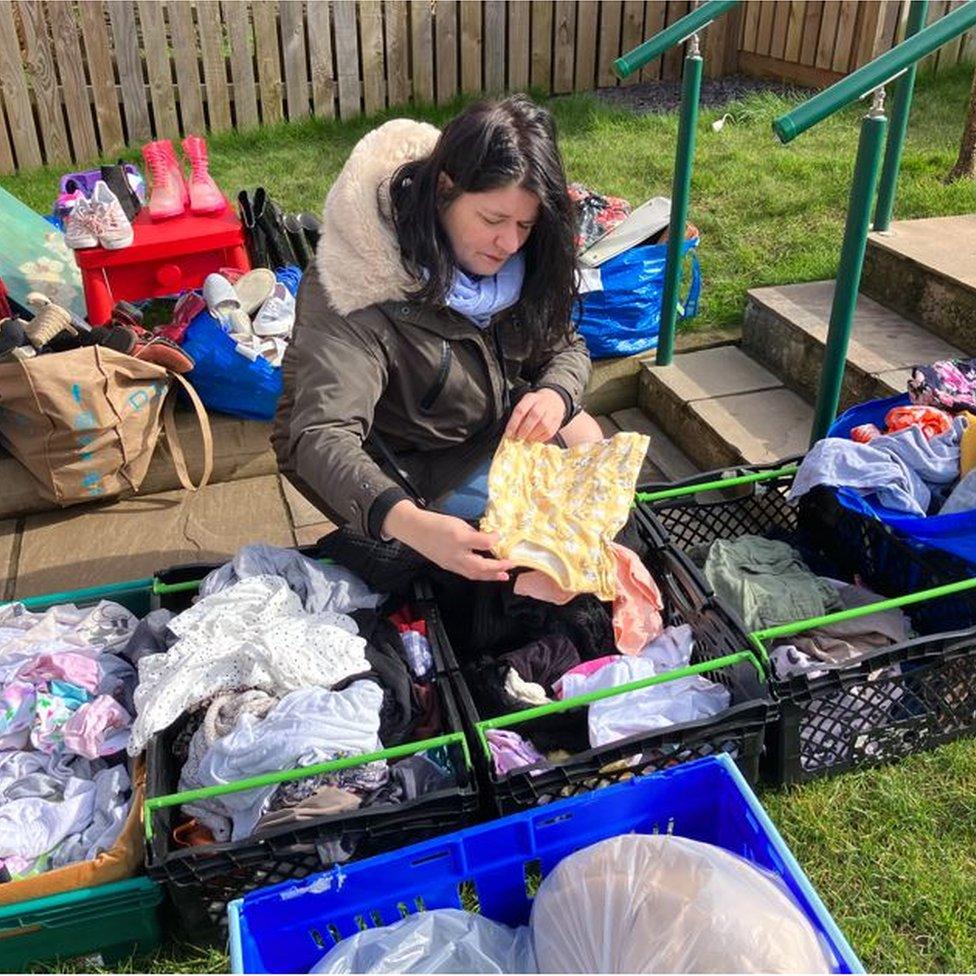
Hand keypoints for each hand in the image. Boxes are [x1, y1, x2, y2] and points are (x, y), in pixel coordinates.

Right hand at [382, 502, 513, 581]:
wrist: (415, 530)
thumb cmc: (436, 522)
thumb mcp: (458, 522)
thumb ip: (473, 532)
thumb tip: (487, 539)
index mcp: (460, 538)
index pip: (484, 543)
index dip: (495, 539)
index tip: (500, 534)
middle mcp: (456, 554)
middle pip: (481, 566)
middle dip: (498, 567)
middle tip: (511, 564)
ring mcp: (452, 563)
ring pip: (475, 574)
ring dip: (491, 576)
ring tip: (504, 576)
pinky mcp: (448, 567)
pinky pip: (467, 574)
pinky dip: (479, 575)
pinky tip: (487, 574)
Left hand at [504, 388, 564, 442]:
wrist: (553, 400)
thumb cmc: (534, 405)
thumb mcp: (525, 404)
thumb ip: (518, 416)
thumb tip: (511, 433)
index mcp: (531, 398)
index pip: (521, 410)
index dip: (513, 423)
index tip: (509, 434)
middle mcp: (542, 403)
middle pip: (534, 416)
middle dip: (524, 429)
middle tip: (519, 437)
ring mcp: (552, 411)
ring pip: (544, 424)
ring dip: (533, 435)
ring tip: (527, 439)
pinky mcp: (558, 420)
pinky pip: (550, 431)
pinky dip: (541, 438)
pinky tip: (535, 439)